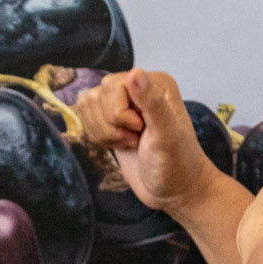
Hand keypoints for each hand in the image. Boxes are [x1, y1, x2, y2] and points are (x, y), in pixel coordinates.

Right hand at [71, 69, 219, 215]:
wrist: (174, 191)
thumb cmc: (176, 165)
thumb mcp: (166, 136)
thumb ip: (151, 103)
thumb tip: (135, 71)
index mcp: (155, 83)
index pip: (113, 86)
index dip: (119, 113)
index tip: (140, 130)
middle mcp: (138, 88)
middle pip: (97, 96)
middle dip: (111, 126)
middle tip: (136, 139)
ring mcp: (123, 104)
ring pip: (88, 107)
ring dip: (105, 134)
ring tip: (131, 143)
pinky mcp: (111, 120)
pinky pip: (86, 119)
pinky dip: (99, 138)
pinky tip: (122, 145)